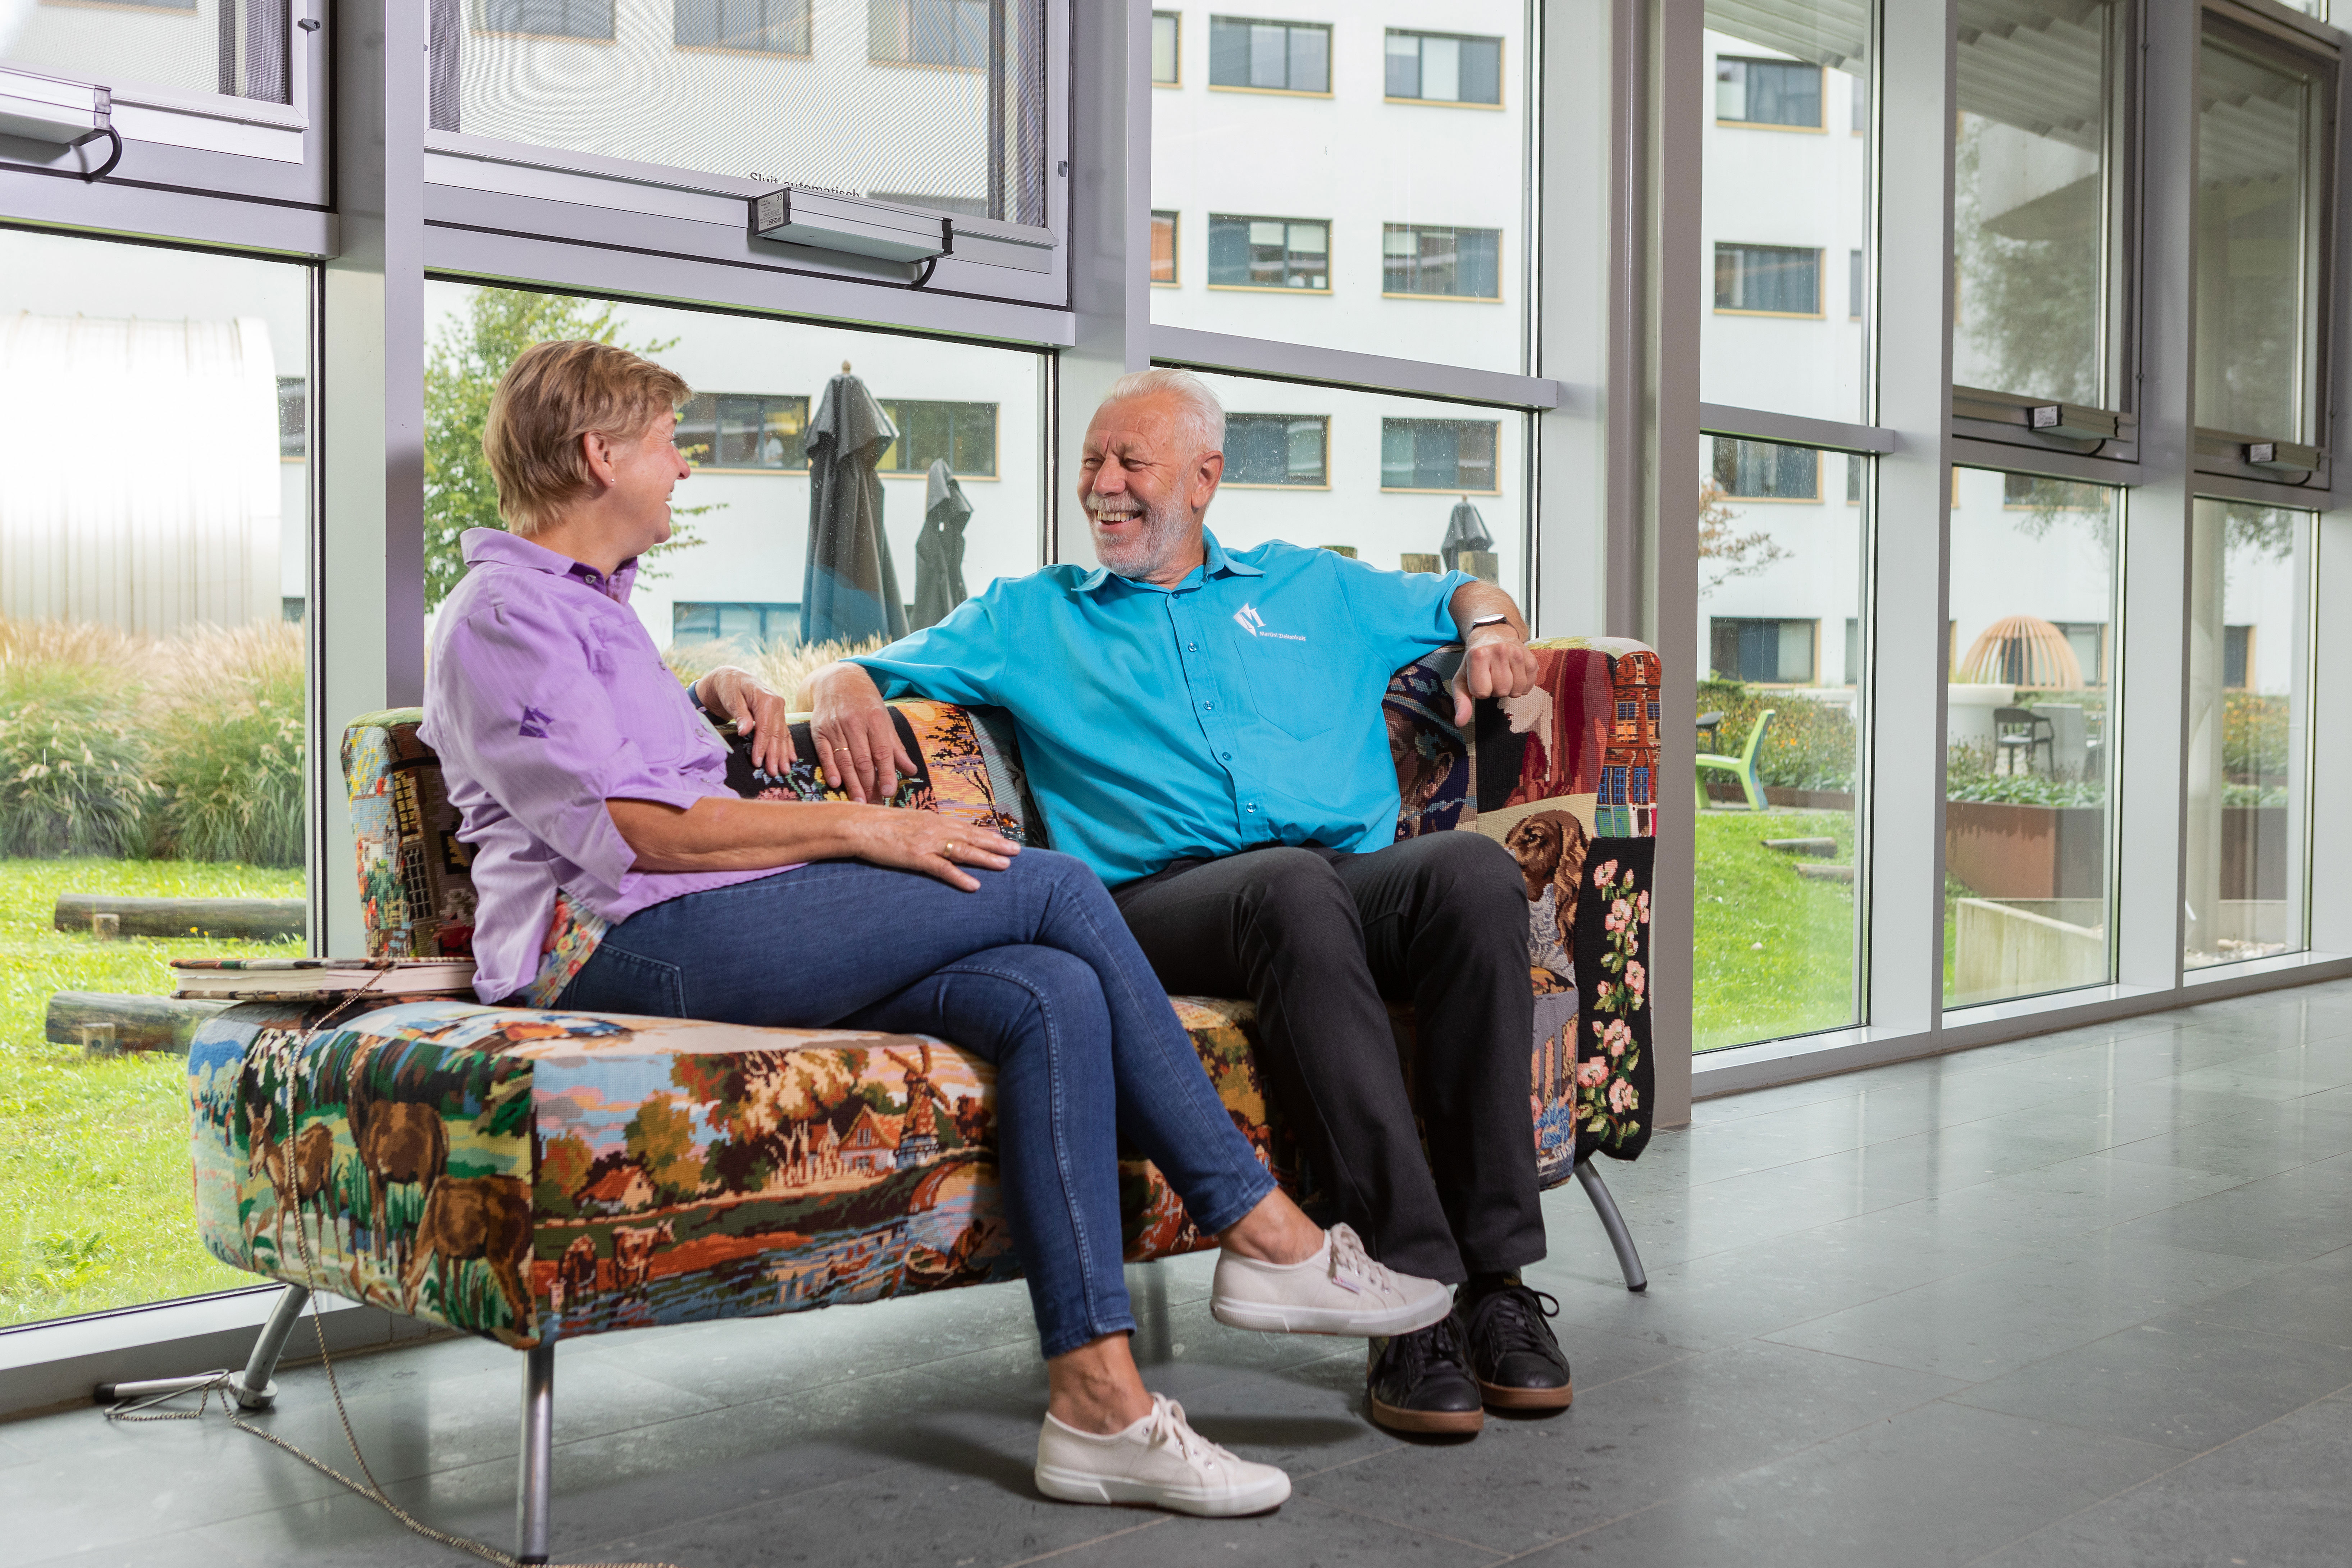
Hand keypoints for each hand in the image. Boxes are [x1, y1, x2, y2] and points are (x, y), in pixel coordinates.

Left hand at [701, 667, 796, 775]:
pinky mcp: (778, 714)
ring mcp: (779, 709)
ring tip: (784, 770)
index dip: (761, 747)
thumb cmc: (730, 687)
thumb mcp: (731, 698)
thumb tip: (744, 731)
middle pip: (776, 734)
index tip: (757, 762)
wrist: (734, 677)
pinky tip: (791, 758)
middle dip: (775, 755)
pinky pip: (784, 732)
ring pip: (782, 735)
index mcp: (766, 699)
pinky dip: (787, 745)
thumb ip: (740, 714)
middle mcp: (777, 704)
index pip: (765, 728)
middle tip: (773, 772)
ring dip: (783, 754)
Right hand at [807, 661, 917, 803]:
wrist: (837, 680)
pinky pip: (824, 752)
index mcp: (875, 719)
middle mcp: (854, 722)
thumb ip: (896, 747)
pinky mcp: (818, 730)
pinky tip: (836, 783)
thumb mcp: (884, 719)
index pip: (881, 751)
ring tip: (858, 801)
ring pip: (844, 759)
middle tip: (873, 804)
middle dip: (868, 784)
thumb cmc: (865, 703)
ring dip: (851, 783)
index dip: (885, 773)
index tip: (888, 792)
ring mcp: (835, 726)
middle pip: (862, 759)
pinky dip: (830, 769)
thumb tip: (911, 770)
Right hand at [848, 808, 1019, 891]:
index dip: (988, 834)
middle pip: (971, 837)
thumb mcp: (909, 822)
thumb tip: (940, 836)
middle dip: (996, 844)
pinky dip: (960, 877)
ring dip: (985, 858)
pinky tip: (974, 884)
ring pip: (963, 850)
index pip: (967, 827)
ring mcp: (927, 842)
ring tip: (1005, 865)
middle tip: (1017, 851)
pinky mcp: (916, 857)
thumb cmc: (881, 825)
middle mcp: (935, 828)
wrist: (859, 825)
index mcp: (934, 820)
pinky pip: (942, 869)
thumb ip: (927, 829)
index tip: (1006, 839)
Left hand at [1451, 626, 1540, 727]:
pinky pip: (1529, 686)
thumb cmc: (1476, 659)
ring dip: (1510, 689)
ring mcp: (1517, 653)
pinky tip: (1515, 675)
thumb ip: (1461, 701)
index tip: (1480, 679)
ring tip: (1504, 676)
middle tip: (1493, 677)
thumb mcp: (1463, 678)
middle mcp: (1499, 651)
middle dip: (1495, 690)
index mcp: (1478, 655)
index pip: (1482, 692)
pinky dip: (1522, 686)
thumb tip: (1460, 722)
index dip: (1480, 690)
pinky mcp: (1531, 658)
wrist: (1493, 634)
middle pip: (1501, 691)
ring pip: (1516, 690)